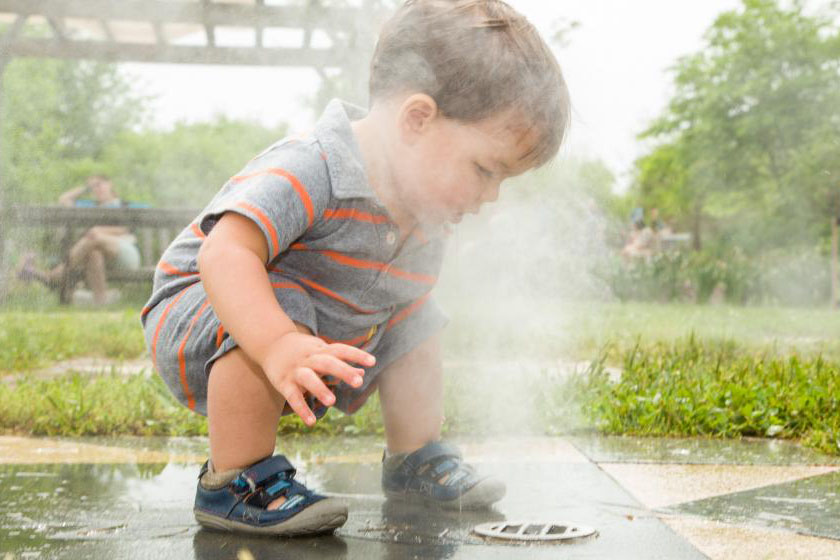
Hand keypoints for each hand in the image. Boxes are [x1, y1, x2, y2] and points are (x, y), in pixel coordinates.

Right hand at [260, 331, 375, 425]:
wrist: (270, 343)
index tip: (373, 361)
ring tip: (332, 402)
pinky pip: (293, 397)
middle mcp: (309, 359)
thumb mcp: (321, 352)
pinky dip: (301, 409)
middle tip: (359, 382)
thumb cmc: (303, 350)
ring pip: (308, 378)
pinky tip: (311, 422)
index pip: (341, 350)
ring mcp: (296, 370)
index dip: (356, 354)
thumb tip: (363, 372)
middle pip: (327, 363)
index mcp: (321, 350)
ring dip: (320, 389)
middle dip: (343, 371)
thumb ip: (341, 362)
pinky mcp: (283, 383)